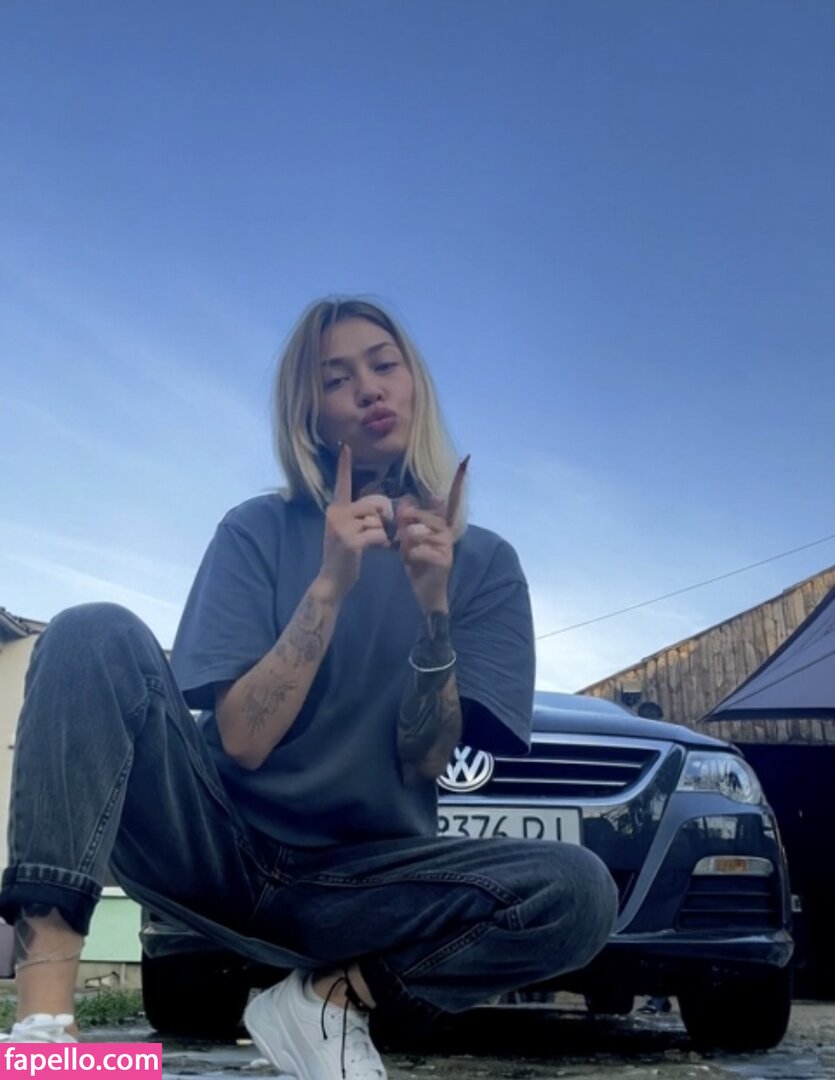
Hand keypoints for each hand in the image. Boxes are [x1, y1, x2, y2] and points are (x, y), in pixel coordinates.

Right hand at [318, 444, 391, 601]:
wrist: (332, 580)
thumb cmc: (345, 555)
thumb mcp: (349, 530)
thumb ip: (362, 516)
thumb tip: (385, 507)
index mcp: (336, 509)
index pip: (342, 483)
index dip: (344, 465)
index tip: (346, 446)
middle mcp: (335, 514)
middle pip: (374, 503)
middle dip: (384, 517)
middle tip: (383, 531)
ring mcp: (341, 527)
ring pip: (378, 520)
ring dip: (384, 533)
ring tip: (376, 544)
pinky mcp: (350, 542)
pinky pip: (378, 534)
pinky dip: (383, 543)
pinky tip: (378, 550)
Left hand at [397, 456, 467, 613]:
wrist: (427, 595)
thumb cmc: (418, 566)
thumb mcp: (408, 542)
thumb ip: (407, 524)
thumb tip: (404, 502)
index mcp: (441, 525)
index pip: (450, 501)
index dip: (458, 483)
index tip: (467, 461)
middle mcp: (448, 532)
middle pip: (426, 517)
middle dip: (409, 524)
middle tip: (400, 536)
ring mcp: (448, 546)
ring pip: (422, 532)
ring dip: (409, 542)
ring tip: (405, 551)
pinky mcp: (445, 560)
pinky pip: (422, 549)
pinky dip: (412, 556)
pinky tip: (412, 563)